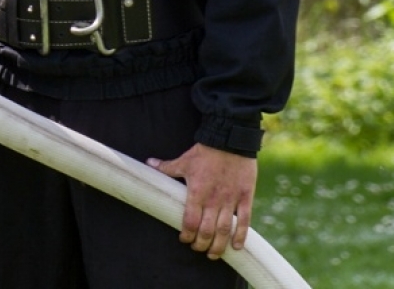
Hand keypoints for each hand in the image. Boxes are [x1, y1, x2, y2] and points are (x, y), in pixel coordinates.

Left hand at [147, 144, 256, 259]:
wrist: (229, 139)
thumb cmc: (205, 151)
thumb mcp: (184, 160)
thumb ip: (166, 167)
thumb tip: (148, 163)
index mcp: (196, 192)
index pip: (190, 222)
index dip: (187, 235)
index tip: (184, 239)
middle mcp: (213, 200)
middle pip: (206, 231)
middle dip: (201, 244)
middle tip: (198, 248)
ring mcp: (230, 200)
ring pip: (224, 230)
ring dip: (219, 246)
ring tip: (214, 254)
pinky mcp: (245, 197)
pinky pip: (243, 221)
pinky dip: (241, 236)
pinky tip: (236, 246)